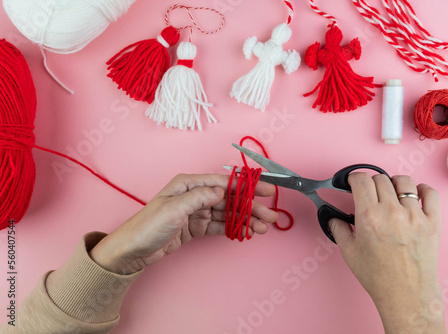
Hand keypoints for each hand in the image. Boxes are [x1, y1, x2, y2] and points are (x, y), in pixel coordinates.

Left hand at [90, 174, 277, 274]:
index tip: (265, 191)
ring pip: (228, 214)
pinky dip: (234, 228)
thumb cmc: (147, 226)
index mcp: (188, 185)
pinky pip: (220, 226)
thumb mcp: (172, 209)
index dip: (246, 187)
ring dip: (246, 219)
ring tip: (263, 227)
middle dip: (251, 206)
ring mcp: (196, 212)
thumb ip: (199, 198)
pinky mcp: (196, 227)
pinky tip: (247, 231)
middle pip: (230, 199)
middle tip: (270, 214)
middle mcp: (194, 195)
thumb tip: (221, 191)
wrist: (133, 250)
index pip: (223, 183)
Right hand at [329, 174, 445, 332]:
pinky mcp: (432, 222)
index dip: (355, 177)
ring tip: (392, 192)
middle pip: (381, 178)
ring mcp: (414, 216)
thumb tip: (332, 217)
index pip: (362, 180)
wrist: (405, 294)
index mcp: (369, 217)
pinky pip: (430, 193)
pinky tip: (415, 194)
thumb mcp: (349, 252)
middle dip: (372, 182)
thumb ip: (338, 229)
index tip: (354, 181)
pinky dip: (422, 189)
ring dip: (394, 183)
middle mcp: (392, 212)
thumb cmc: (378, 277)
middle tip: (370, 192)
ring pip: (405, 181)